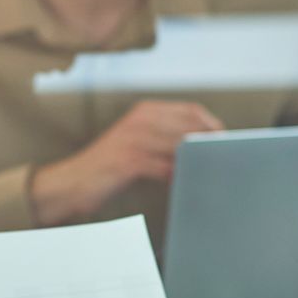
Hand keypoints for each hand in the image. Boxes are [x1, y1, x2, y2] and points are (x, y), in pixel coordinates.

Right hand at [30, 101, 223, 224]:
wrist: (71, 182)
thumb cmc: (109, 167)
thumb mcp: (137, 143)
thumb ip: (166, 139)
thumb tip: (204, 146)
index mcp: (145, 111)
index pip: (191, 110)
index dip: (212, 126)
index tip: (225, 142)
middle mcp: (141, 119)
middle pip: (191, 127)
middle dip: (209, 145)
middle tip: (224, 162)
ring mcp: (134, 139)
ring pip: (181, 147)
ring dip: (197, 163)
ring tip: (206, 175)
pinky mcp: (128, 160)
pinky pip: (165, 168)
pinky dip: (178, 178)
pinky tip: (182, 187)